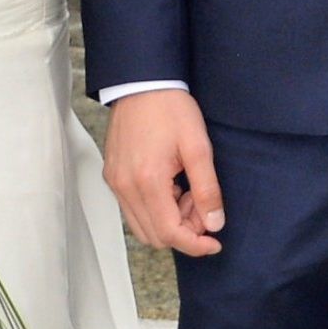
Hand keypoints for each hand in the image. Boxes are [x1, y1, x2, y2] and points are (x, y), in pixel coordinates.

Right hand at [103, 89, 224, 256]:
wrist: (142, 83)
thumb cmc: (170, 109)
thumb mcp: (198, 147)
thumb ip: (207, 189)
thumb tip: (214, 223)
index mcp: (147, 181)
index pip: (170, 233)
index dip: (195, 245)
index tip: (215, 242)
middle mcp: (125, 188)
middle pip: (155, 236)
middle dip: (184, 230)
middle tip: (202, 204)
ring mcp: (115, 183)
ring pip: (143, 227)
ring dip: (169, 221)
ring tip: (186, 192)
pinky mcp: (112, 177)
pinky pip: (133, 210)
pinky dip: (155, 210)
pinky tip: (171, 186)